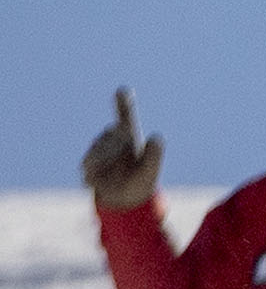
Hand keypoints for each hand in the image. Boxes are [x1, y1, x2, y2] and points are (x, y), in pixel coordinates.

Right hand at [82, 88, 163, 210]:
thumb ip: (155, 155)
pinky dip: (96, 175)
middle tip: (125, 167)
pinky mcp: (88, 163)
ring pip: (97, 151)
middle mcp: (112, 138)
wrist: (125, 198)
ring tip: (116, 176)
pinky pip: (88, 166)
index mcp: (128, 136)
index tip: (123, 90)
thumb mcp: (151, 170)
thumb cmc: (141, 179)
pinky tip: (100, 181)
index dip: (123, 103)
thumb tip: (156, 136)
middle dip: (115, 150)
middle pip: (109, 136)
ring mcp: (97, 148)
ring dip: (106, 163)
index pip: (125, 116)